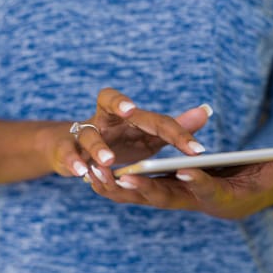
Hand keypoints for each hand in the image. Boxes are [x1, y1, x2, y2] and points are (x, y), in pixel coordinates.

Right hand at [43, 87, 209, 177]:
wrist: (78, 148)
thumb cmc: (121, 140)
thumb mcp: (149, 134)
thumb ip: (173, 127)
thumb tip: (205, 112)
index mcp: (128, 114)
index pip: (154, 118)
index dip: (176, 132)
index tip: (197, 150)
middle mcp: (105, 118)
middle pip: (107, 100)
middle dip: (119, 104)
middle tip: (131, 110)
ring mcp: (84, 133)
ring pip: (89, 134)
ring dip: (99, 146)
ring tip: (109, 161)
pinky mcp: (67, 149)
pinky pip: (68, 153)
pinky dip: (73, 161)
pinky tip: (81, 172)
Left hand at [87, 139, 272, 218]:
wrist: (237, 200)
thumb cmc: (253, 184)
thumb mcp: (268, 173)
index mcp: (217, 196)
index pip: (208, 190)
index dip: (199, 181)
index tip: (186, 169)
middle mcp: (192, 200)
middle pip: (168, 197)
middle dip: (147, 188)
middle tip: (125, 176)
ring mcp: (174, 197)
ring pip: (144, 197)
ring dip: (120, 189)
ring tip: (95, 174)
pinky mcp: (163, 190)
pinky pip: (135, 191)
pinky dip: (114, 186)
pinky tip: (92, 174)